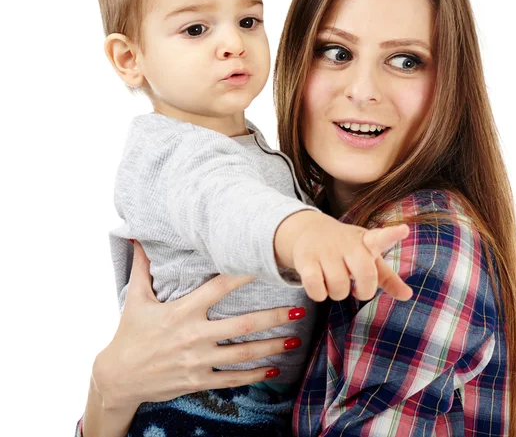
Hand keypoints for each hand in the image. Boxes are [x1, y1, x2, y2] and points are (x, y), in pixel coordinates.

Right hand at [93, 241, 306, 409]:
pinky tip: (274, 370)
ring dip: (272, 347)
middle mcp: (194, 335)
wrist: (118, 378)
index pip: (219, 288)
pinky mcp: (198, 380)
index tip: (266, 266)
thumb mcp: (135, 299)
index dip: (243, 275)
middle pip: (242, 325)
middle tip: (298, 310)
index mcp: (182, 311)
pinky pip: (232, 378)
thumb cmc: (130, 334)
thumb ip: (142, 267)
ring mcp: (198, 360)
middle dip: (273, 318)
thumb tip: (137, 235)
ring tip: (296, 340)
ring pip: (243, 354)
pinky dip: (255, 376)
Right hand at [276, 212, 412, 301]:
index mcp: (366, 242)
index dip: (392, 235)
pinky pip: (316, 289)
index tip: (404, 229)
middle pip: (365, 275)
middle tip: (357, 290)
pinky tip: (319, 285)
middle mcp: (347, 243)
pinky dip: (319, 294)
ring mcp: (325, 249)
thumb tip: (408, 295)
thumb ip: (387, 278)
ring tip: (334, 282)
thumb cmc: (346, 250)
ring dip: (337, 293)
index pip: (381, 238)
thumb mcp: (368, 258)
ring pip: (339, 288)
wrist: (310, 231)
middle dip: (363, 291)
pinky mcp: (305, 258)